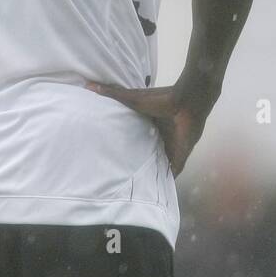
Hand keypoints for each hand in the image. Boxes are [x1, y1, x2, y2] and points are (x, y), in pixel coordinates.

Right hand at [83, 82, 204, 176]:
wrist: (187, 102)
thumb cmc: (161, 100)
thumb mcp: (132, 98)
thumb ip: (112, 93)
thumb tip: (88, 84)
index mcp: (150, 126)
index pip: (137, 140)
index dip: (127, 149)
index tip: (112, 159)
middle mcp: (160, 138)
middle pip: (148, 154)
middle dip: (139, 164)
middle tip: (123, 178)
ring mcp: (170, 148)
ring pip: (159, 164)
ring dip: (152, 173)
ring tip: (137, 188)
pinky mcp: (180, 156)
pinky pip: (174, 172)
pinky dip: (169, 180)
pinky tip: (160, 192)